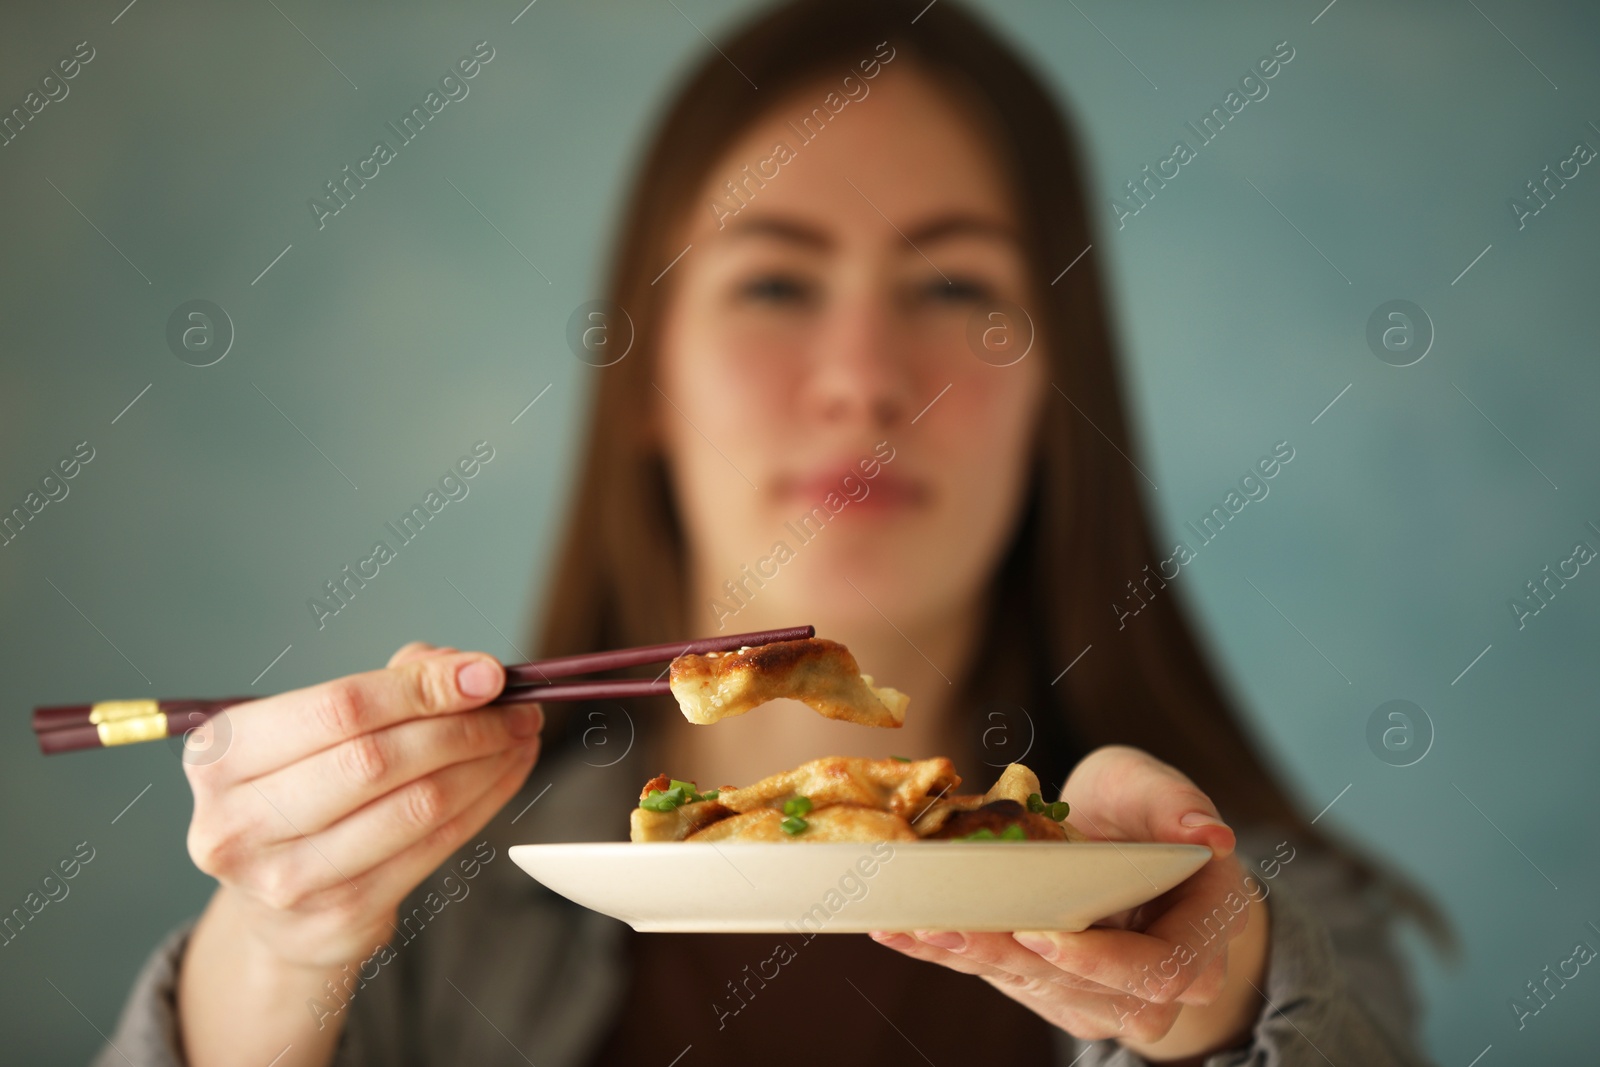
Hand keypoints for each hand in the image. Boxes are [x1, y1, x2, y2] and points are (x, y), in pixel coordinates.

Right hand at [181, 642, 540, 969]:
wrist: (276, 910)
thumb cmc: (304, 795)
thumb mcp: (315, 734)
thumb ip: (387, 687)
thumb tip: (460, 667)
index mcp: (222, 754)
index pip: (340, 708)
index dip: (423, 687)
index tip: (486, 674)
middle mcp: (238, 821)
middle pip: (376, 759)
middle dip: (462, 727)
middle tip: (516, 708)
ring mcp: (285, 879)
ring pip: (414, 806)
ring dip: (483, 765)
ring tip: (518, 737)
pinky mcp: (338, 918)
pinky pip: (433, 849)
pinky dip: (483, 804)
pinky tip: (505, 776)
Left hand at [870, 745, 1270, 1061]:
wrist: (1125, 851)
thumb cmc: (1145, 817)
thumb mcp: (1156, 790)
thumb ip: (1177, 804)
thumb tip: (1210, 833)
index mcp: (1198, 935)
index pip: (1160, 969)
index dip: (1102, 960)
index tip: (1045, 933)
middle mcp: (1152, 984)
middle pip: (1082, 990)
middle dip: (1008, 957)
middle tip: (945, 924)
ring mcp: (1098, 997)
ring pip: (1032, 987)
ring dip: (966, 957)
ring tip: (909, 924)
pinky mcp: (1048, 992)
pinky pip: (999, 976)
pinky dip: (946, 953)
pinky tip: (897, 931)